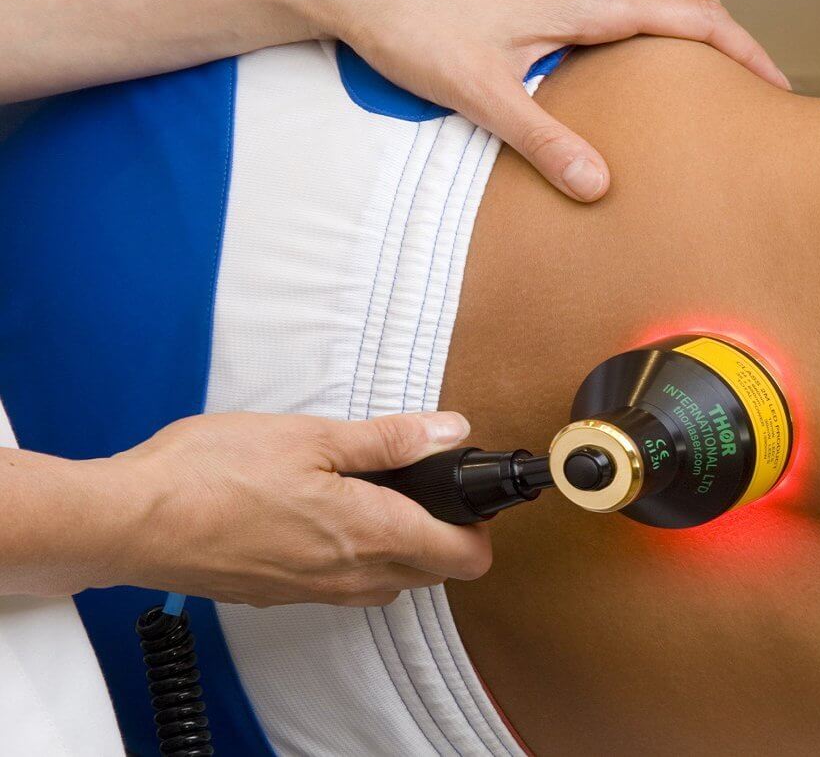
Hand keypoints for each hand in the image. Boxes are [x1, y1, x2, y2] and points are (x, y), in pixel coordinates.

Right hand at [97, 411, 488, 606]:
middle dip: (444, 536)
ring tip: (375, 497)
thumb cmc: (210, 474)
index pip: (462, 557)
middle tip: (426, 488)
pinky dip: (352, 557)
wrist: (131, 521)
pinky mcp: (278, 594)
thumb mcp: (312, 435)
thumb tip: (448, 432)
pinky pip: (339, 586)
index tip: (473, 497)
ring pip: (386, 583)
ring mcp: (311, 592)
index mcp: (368, 534)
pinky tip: (322, 517)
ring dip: (397, 548)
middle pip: (431, 573)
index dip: (480, 528)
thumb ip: (389, 440)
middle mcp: (348, 575)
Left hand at [300, 0, 790, 200]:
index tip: (773, 84)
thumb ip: (544, 140)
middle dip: (729, 35)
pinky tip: (629, 43)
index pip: (691, 14)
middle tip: (756, 81)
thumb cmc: (413, 27)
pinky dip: (648, 10)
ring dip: (688, 20)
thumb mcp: (482, 95)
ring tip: (708, 66)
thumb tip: (599, 185)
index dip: (742, 48)